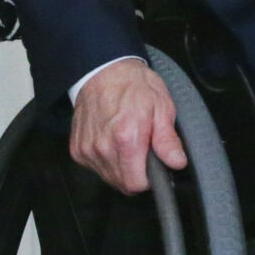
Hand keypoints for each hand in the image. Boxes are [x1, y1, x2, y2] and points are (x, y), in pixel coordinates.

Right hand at [71, 58, 188, 192]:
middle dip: (136, 174)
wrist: (104, 70)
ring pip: (108, 177)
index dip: (149, 179)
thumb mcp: (161, 107)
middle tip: (142, 150)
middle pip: (122, 184)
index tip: (153, 166)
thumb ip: (168, 140)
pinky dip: (105, 160)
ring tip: (127, 142)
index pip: (136, 184)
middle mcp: (103, 147)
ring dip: (120, 167)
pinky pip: (95, 167)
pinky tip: (112, 141)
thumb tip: (176, 162)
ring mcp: (87, 149)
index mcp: (126, 138)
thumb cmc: (134, 85)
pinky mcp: (77, 149)